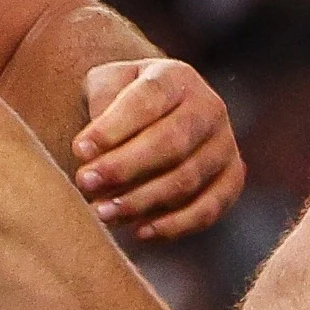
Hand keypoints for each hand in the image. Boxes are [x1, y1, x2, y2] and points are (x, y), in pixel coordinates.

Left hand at [75, 59, 246, 240]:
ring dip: (142, 200)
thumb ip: (100, 103)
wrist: (158, 113)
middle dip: (125, 167)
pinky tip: (140, 232)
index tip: (79, 150)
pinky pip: (211, 207)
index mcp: (175, 78)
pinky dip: (177, 224)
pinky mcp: (231, 178)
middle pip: (172, 141)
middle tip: (85, 183)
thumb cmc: (121, 102)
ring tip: (101, 212)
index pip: (148, 100)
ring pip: (188, 178)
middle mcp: (209, 107)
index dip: (114, 127)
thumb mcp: (106, 85)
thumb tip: (94, 149)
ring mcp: (224, 144)